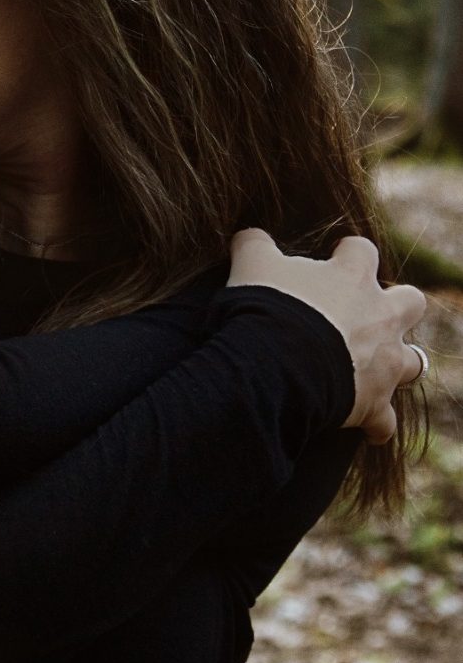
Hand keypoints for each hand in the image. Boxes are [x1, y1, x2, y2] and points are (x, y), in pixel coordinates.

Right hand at [227, 229, 426, 444]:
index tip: (331, 258)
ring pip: (413, 362)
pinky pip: (384, 421)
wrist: (275, 365)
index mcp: (351, 277)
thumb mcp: (252, 263)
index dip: (347, 253)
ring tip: (370, 369)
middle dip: (397, 307)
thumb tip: (249, 236)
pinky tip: (361, 426)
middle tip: (365, 313)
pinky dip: (375, 423)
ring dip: (394, 365)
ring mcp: (383, 362)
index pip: (361, 251)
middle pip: (411, 302)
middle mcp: (379, 316)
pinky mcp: (373, 403)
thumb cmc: (267, 307)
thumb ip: (254, 244)